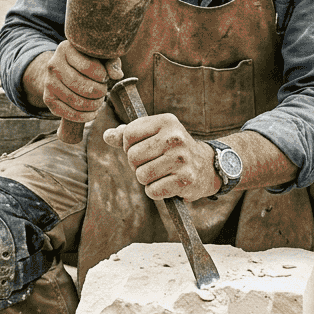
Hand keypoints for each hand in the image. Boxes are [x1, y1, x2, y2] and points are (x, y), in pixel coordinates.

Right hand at [25, 41, 121, 121]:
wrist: (66, 71)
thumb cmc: (88, 62)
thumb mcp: (100, 57)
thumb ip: (111, 62)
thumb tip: (117, 75)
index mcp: (66, 49)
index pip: (88, 66)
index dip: (102, 76)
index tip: (105, 78)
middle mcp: (53, 65)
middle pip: (81, 85)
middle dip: (99, 92)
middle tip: (103, 91)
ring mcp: (48, 83)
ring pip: (76, 101)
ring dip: (93, 105)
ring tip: (99, 101)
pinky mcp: (48, 99)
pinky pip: (67, 113)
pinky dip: (84, 116)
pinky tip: (92, 113)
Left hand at [103, 114, 219, 201]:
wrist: (206, 166)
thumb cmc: (173, 149)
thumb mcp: (155, 134)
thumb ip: (129, 134)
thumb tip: (107, 136)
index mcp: (166, 121)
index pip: (128, 134)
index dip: (128, 146)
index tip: (142, 149)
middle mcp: (175, 138)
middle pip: (133, 157)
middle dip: (137, 165)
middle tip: (154, 163)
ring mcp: (181, 159)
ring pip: (141, 175)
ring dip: (147, 179)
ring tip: (161, 173)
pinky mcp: (185, 180)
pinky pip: (152, 191)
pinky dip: (155, 192)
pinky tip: (167, 184)